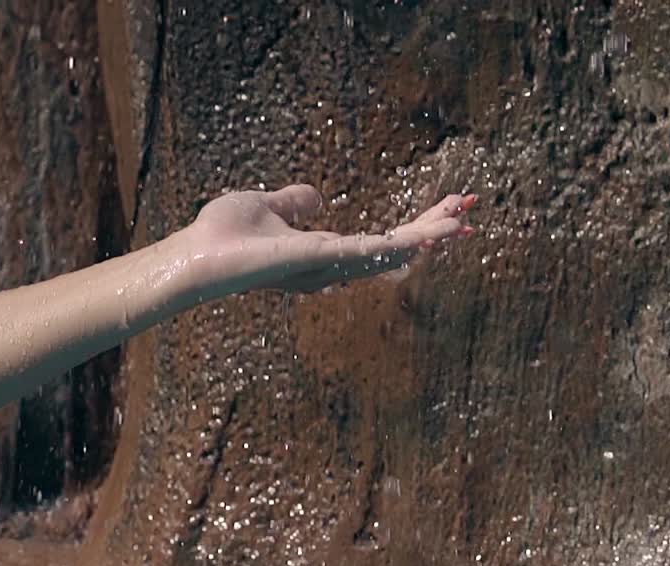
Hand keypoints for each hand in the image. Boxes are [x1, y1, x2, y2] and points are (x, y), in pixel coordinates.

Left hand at [174, 184, 475, 294]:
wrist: (199, 254)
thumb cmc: (222, 237)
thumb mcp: (264, 205)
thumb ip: (292, 202)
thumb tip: (315, 196)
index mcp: (324, 253)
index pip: (380, 239)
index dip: (414, 225)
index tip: (445, 208)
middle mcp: (333, 265)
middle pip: (395, 247)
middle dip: (433, 230)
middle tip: (471, 211)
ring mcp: (330, 264)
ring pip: (392, 250)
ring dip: (430, 235)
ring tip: (466, 220)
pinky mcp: (322, 259)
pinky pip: (372, 251)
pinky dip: (404, 243)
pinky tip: (431, 235)